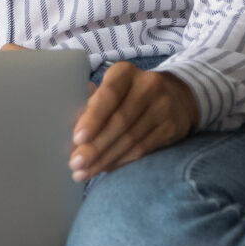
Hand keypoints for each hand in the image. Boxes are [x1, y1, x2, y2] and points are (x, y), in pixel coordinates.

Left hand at [70, 63, 198, 180]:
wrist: (175, 96)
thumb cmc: (128, 94)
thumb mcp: (111, 89)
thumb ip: (91, 103)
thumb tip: (69, 127)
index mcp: (125, 73)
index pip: (109, 94)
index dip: (93, 118)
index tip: (77, 139)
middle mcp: (148, 86)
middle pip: (119, 121)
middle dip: (95, 146)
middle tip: (76, 164)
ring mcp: (163, 107)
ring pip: (130, 139)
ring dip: (105, 159)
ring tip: (85, 173)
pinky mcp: (172, 128)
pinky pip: (143, 149)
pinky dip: (121, 161)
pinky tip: (105, 168)